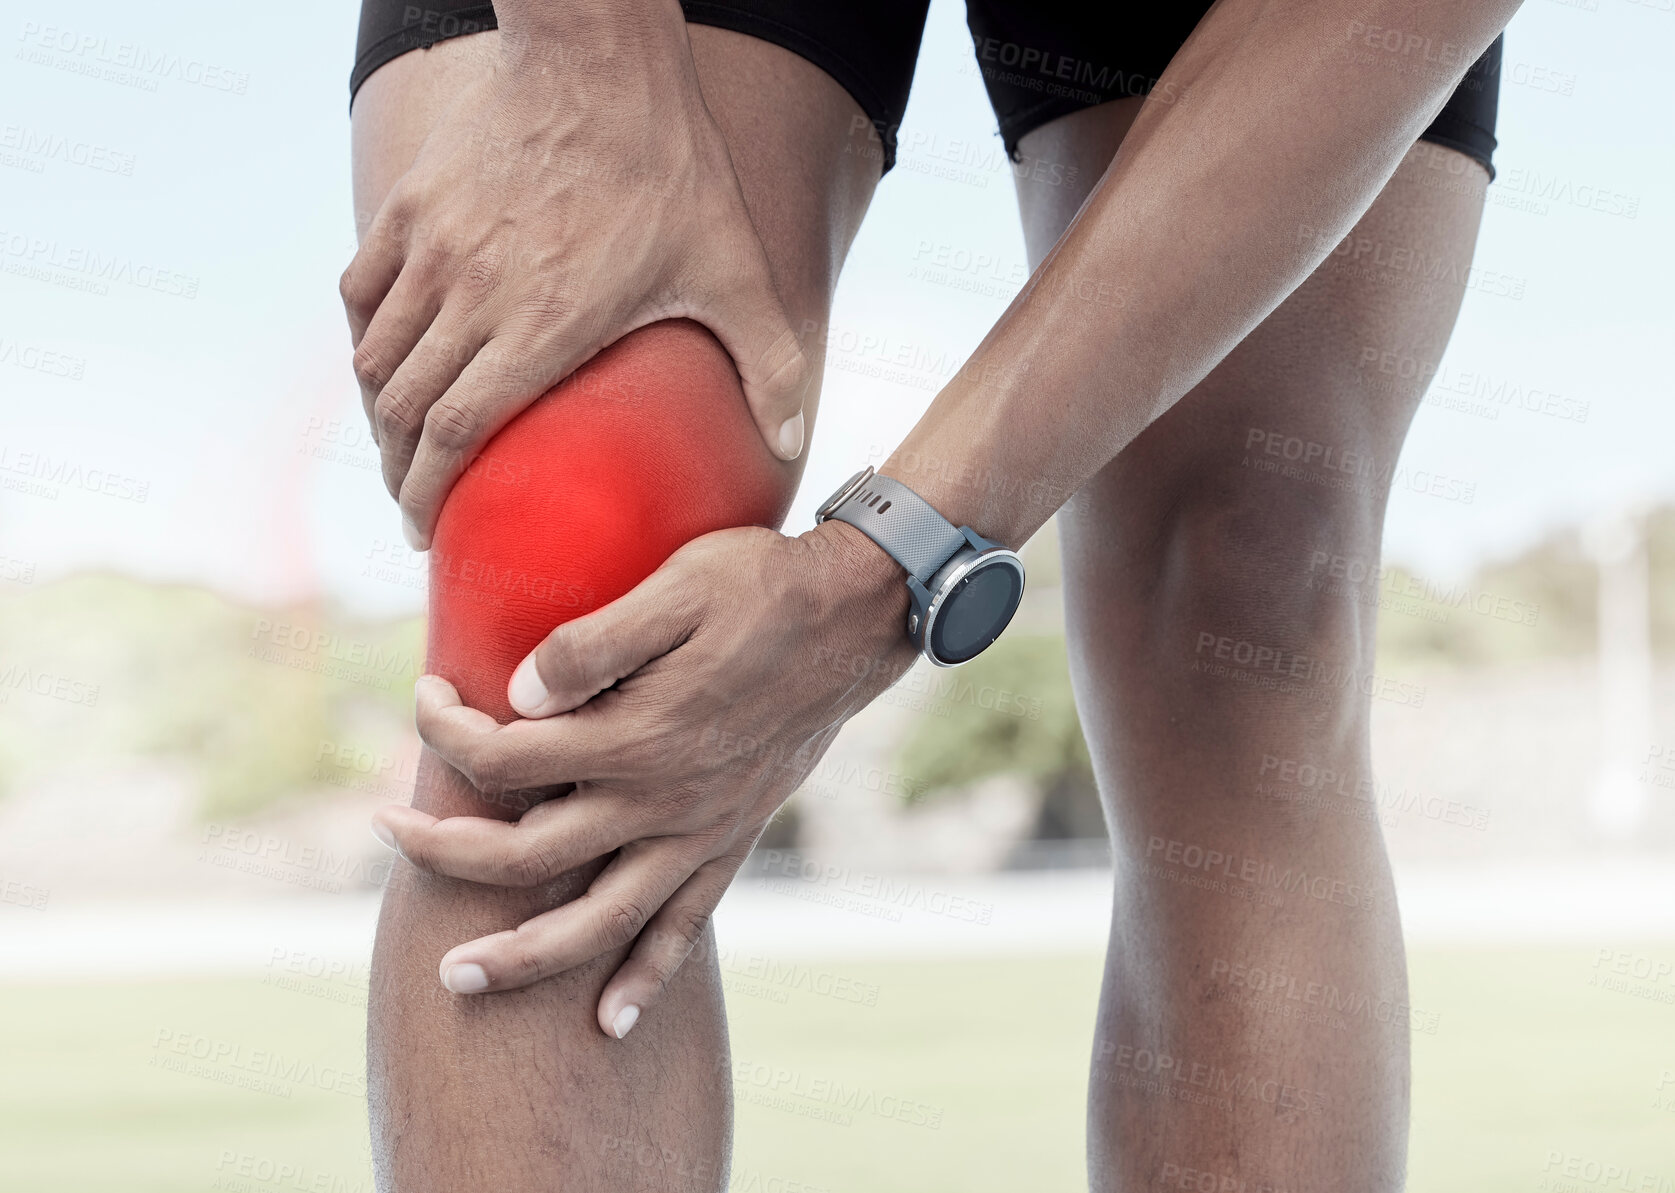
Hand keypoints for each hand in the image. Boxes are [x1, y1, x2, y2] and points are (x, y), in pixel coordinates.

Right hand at [340, 13, 811, 548]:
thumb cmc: (670, 167)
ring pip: (375, 357)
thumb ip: (769, 361)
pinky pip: (360, 291)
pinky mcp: (412, 208)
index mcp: (539, 327)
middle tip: (416, 503)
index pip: (457, 434)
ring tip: (398, 446)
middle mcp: (471, 296)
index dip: (431, 492)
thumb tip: (792, 442)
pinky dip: (363, 337)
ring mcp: (432, 249)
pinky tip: (380, 361)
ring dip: (378, 414)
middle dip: (401, 471)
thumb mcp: (734, 269)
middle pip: (405, 410)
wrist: (600, 56)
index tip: (427, 530)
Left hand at [372, 522, 911, 1034]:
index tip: (423, 696)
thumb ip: (589, 646)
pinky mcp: (733, 840)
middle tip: (388, 834)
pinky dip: (647, 978)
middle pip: (527, 858)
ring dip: (522, 957)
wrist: (857, 618)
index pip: (503, 756)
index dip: (444, 731)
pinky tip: (611, 1021)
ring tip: (456, 978)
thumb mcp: (673, 587)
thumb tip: (510, 695)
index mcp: (632, 735)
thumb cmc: (758, 587)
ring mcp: (698, 832)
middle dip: (443, 853)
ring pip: (596, 922)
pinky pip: (684, 927)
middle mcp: (659, 800)